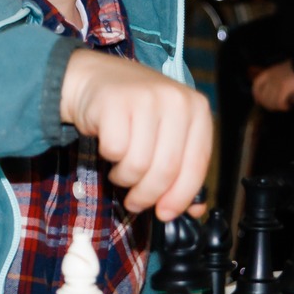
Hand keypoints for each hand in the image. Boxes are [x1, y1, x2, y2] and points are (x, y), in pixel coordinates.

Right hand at [59, 48, 211, 220]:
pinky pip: (115, 151)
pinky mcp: (116, 102)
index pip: (196, 165)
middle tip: (135, 201)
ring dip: (125, 177)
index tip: (166, 214)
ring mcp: (146, 98)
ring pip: (139, 165)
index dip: (181, 197)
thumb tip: (194, 210)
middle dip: (148, 195)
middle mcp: (176, 100)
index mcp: (197, 109)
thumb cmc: (134, 112)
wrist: (96, 79)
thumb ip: (183, 169)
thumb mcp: (166, 135)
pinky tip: (109, 147)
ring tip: (121, 168)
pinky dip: (109, 157)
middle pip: (166, 170)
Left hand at [251, 60, 293, 112]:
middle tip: (274, 107)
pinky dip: (283, 106)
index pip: (257, 85)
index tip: (258, 101)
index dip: (256, 95)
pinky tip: (287, 106)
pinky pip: (280, 102)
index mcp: (270, 72)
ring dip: (276, 107)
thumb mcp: (284, 67)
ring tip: (282, 107)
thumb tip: (276, 89)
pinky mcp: (284, 88)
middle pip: (263, 96)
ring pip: (271, 101)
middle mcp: (271, 78)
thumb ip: (279, 76)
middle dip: (267, 104)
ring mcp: (277, 83)